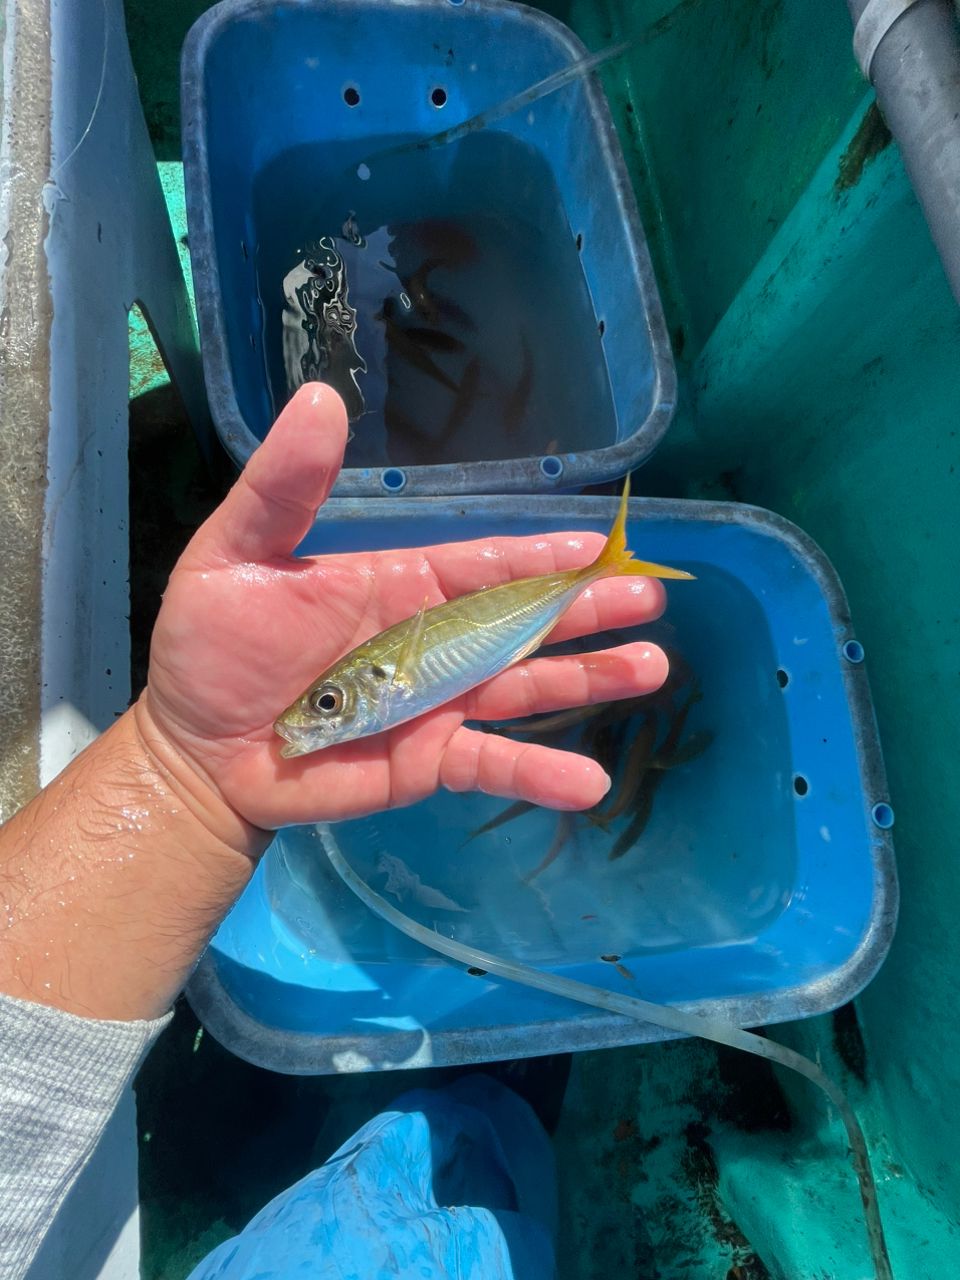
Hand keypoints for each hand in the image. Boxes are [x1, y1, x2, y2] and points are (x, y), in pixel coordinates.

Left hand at [141, 384, 668, 835]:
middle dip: (587, 608)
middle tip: (651, 595)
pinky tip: (591, 782)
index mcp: (399, 588)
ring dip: (589, 678)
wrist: (196, 752)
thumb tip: (320, 399)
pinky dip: (540, 773)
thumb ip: (283, 488)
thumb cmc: (212, 650)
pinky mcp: (428, 762)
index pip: (484, 565)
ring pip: (526, 688)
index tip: (598, 542)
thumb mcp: (235, 555)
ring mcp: (437, 705)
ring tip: (653, 665)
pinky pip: (492, 765)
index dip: (540, 552)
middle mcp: (432, 645)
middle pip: (523, 622)